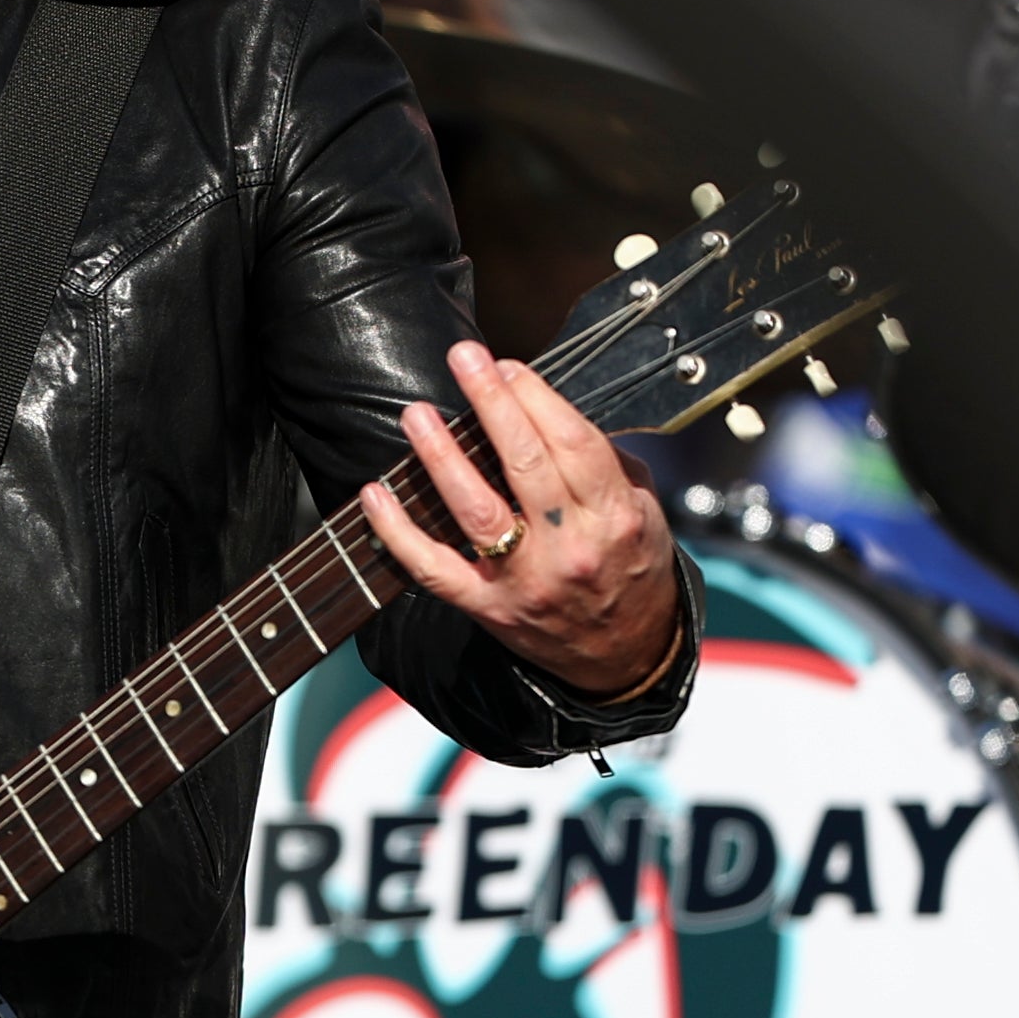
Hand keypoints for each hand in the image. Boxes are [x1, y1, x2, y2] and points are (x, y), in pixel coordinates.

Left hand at [359, 341, 681, 700]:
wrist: (627, 658)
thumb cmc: (632, 568)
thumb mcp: (644, 511)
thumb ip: (605, 462)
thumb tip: (549, 407)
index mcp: (615, 517)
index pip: (573, 444)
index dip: (536, 398)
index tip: (507, 366)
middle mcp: (570, 548)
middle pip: (525, 465)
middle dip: (491, 404)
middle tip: (464, 359)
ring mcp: (526, 581)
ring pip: (477, 512)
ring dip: (441, 458)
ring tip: (418, 416)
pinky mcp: (490, 609)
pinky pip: (435, 569)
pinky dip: (399, 533)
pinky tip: (374, 494)